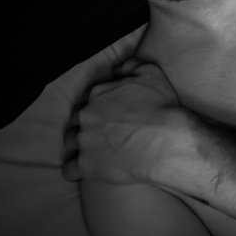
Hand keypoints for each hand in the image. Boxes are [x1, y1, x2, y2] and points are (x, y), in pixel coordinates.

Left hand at [63, 58, 186, 184]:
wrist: (166, 141)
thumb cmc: (162, 107)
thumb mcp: (152, 74)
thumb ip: (131, 65)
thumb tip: (117, 69)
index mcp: (98, 93)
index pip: (88, 99)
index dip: (98, 107)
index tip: (109, 115)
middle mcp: (86, 114)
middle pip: (77, 119)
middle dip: (87, 125)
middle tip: (104, 133)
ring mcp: (84, 140)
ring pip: (70, 141)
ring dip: (80, 145)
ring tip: (95, 151)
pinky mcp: (87, 164)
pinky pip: (69, 169)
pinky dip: (75, 170)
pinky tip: (84, 170)